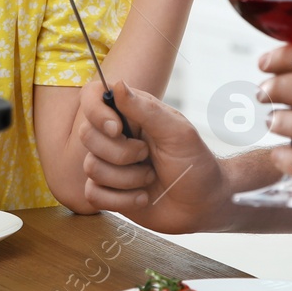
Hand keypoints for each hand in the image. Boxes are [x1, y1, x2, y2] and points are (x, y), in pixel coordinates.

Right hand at [79, 79, 227, 233]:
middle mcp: (115, 136)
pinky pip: (93, 195)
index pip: (93, 97)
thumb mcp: (177, 132)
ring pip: (91, 168)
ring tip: (150, 179)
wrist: (204, 205)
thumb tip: (118, 84)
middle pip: (87, 136)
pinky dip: (121, 200)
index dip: (96, 113)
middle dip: (121, 154)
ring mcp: (110, 165)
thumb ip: (146, 109)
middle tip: (147, 156)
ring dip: (126, 179)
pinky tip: (142, 197)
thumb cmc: (196, 163)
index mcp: (130, 113)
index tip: (117, 129)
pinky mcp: (108, 192)